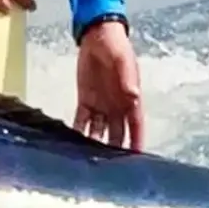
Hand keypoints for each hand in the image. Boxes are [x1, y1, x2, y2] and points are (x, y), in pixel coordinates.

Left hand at [73, 20, 142, 149]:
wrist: (97, 36)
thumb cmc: (116, 47)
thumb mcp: (122, 60)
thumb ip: (127, 78)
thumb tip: (134, 96)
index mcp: (131, 100)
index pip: (135, 127)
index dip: (136, 144)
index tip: (136, 162)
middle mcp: (117, 107)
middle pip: (116, 135)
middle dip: (113, 152)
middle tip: (108, 170)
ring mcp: (101, 105)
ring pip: (99, 131)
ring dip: (94, 144)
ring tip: (87, 161)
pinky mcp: (85, 100)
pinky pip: (82, 120)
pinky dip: (78, 130)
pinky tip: (72, 143)